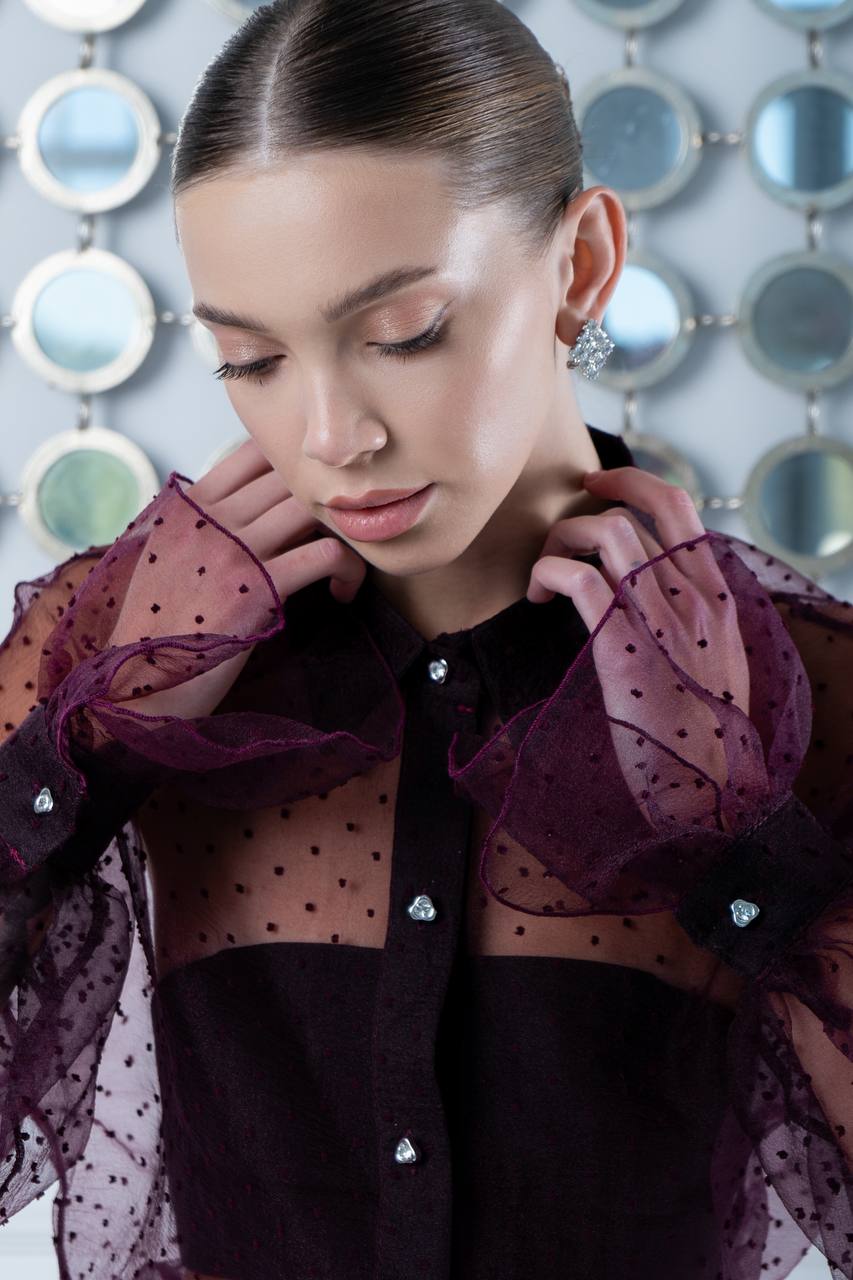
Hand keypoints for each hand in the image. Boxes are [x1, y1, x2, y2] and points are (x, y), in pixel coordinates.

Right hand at [107, 437, 366, 721]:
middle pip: (290, 477)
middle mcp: (210, 518)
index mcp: (188, 505)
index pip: (254, 452)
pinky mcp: (257, 589)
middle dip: (325, 502)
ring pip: (311, 508)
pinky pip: (325, 556)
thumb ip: (203, 524)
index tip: (315, 496)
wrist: (136, 683)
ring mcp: (233, 550)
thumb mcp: (165, 557)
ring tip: (348, 560)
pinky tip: (343, 592)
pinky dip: (348, 569)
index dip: (295, 466)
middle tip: (343, 532)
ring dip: (342, 531)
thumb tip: (260, 505)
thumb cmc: (158, 626)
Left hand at [526, 467, 749, 823]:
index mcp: (717, 597)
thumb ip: (696, 619)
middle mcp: (692, 598)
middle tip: (561, 527)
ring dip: (562, 541)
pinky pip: (577, 580)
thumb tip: (661, 588)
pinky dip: (548, 574)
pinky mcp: (621, 647)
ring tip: (546, 575)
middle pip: (634, 513)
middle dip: (586, 509)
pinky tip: (538, 597)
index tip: (600, 485)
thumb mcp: (717, 662)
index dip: (633, 481)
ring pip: (604, 534)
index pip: (679, 507)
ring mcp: (659, 620)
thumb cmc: (703, 733)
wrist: (707, 788)